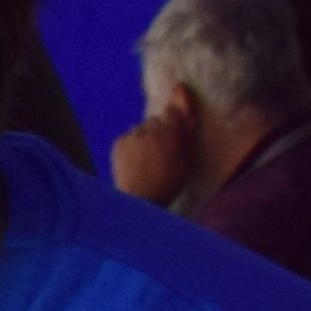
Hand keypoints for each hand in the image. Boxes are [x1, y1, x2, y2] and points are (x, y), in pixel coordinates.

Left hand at [112, 89, 201, 205]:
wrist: (140, 200)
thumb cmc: (168, 183)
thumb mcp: (185, 161)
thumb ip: (186, 138)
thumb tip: (190, 120)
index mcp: (171, 131)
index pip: (172, 110)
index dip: (172, 118)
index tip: (172, 126)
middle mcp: (152, 129)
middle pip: (155, 121)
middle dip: (157, 130)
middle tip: (158, 149)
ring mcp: (133, 135)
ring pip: (140, 129)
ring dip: (143, 138)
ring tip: (144, 158)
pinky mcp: (119, 143)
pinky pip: (127, 138)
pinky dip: (129, 145)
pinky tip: (133, 161)